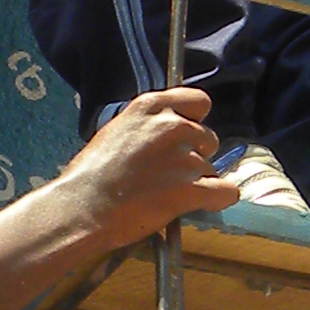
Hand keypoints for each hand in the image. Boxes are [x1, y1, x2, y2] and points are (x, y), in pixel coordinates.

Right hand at [58, 84, 238, 242]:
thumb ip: (147, 127)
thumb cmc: (90, 175)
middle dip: (195, 155)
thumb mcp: (117, 131)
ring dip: (197, 181)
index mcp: (152, 107)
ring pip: (212, 169)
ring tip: (167, 195)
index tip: (183, 137)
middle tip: (169, 174)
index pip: (199, 102)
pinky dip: (217, 199)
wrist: (84, 208)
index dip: (194, 121)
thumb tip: (165, 138)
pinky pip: (226, 192)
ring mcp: (185, 157)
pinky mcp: (192, 188)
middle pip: (208, 138)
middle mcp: (173, 126)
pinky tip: (199, 204)